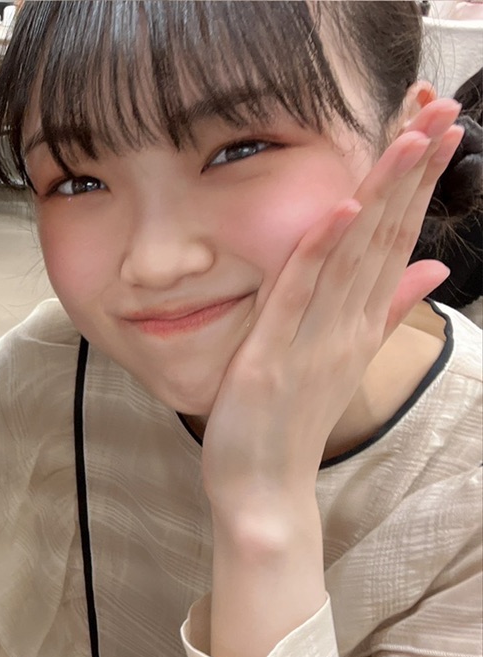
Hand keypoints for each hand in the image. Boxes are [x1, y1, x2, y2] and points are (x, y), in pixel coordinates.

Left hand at [202, 99, 462, 515]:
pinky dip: (317, 254)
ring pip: (352, 258)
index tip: (442, 130)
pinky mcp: (271, 359)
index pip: (398, 240)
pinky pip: (296, 298)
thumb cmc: (296, 422)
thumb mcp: (346, 358)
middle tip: (445, 112)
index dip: (420, 184)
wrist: (266, 490)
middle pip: (385, 237)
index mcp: (361, 323)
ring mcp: (312, 343)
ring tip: (410, 139)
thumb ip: (387, 311)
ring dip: (380, 197)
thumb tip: (434, 270)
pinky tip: (338, 210)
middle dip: (413, 173)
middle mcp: (347, 327)